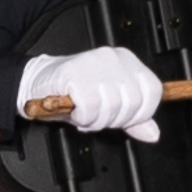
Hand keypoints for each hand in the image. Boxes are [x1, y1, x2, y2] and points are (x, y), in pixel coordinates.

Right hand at [16, 47, 165, 142]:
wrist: (38, 82)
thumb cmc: (74, 92)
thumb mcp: (109, 106)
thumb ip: (133, 118)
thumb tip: (153, 134)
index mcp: (127, 61)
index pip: (153, 91)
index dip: (141, 114)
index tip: (123, 119)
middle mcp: (113, 58)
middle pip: (134, 102)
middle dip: (116, 120)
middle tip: (99, 118)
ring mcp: (94, 63)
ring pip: (112, 106)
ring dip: (96, 120)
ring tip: (85, 114)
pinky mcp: (76, 73)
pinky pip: (90, 107)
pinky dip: (83, 117)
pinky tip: (76, 111)